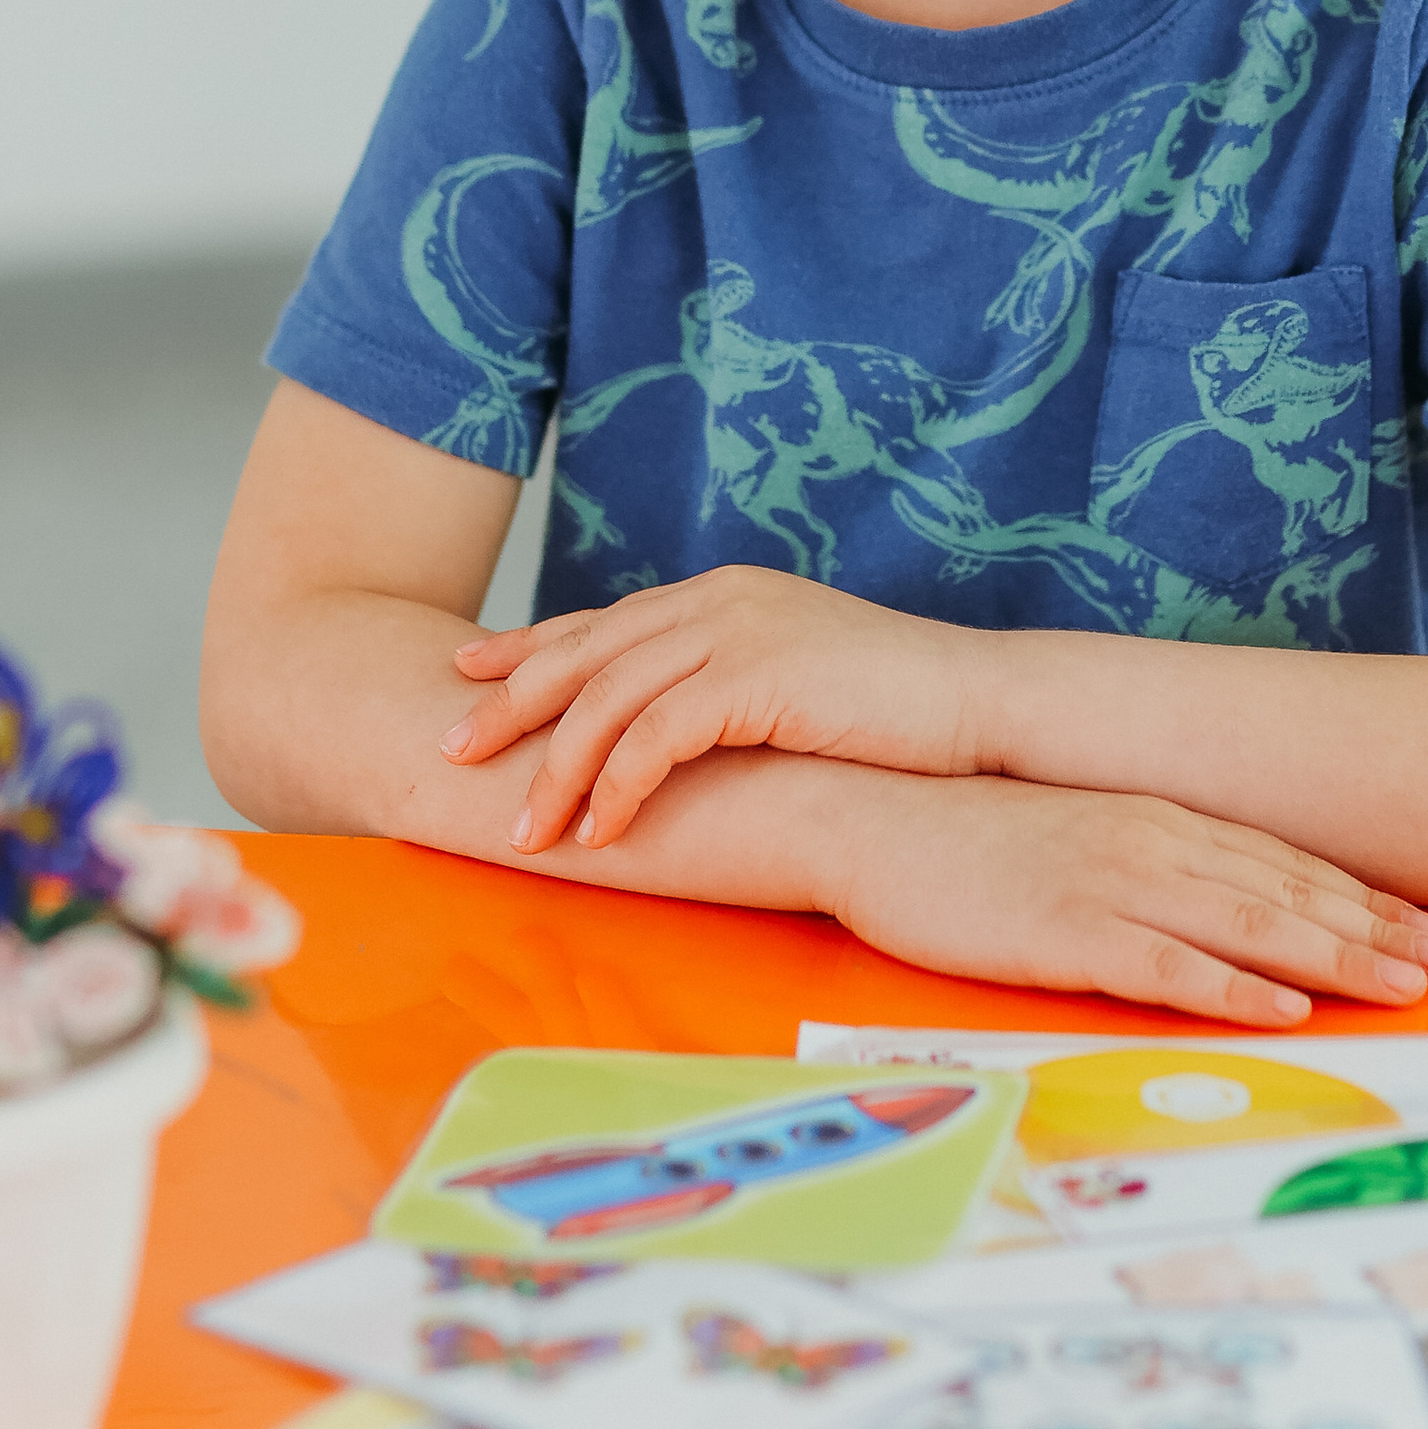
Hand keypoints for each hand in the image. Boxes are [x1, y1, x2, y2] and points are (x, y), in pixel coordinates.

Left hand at [442, 568, 980, 850]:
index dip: (528, 647)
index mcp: (723, 593)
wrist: (979, 707)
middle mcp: (719, 600)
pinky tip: (600, 834)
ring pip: (609, 699)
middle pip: (584, 651)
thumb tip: (676, 733)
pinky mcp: (759, 678)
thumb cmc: (893, 713)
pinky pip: (659, 737)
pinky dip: (620, 787)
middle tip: (449, 751)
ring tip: (524, 832)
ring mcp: (739, 632)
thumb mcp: (793, 684)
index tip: (466, 674)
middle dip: (509, 705)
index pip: (603, 622)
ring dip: (557, 771)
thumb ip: (730, 688)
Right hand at [821, 774, 1427, 1024]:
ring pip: (1249, 926)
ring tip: (1404, 989)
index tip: (1427, 929)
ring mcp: (1112, 883)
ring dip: (1334, 959)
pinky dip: (1233, 987)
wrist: (873, 816)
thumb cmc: (969, 837)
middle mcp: (1151, 842)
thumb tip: (1211, 905)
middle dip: (1377, 931)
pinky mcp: (1069, 929)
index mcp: (1156, 820)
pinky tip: (1284, 1007)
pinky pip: (1167, 966)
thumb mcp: (1076, 836)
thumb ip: (1146, 864)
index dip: (1362, 899)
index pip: (1283, 861)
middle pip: (1287, 892)